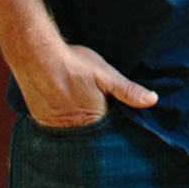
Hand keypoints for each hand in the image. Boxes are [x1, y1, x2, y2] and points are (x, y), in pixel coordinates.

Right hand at [13, 43, 157, 127]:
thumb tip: (152, 101)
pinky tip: (63, 105)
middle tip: (91, 104)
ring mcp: (54, 126)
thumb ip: (128, 91)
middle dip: (95, 123)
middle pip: (89, 131)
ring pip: (71, 130)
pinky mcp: (40, 120)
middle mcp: (73, 128)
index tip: (113, 111)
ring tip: (77, 105)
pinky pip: (54, 127)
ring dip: (76, 123)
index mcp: (93, 119)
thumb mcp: (107, 75)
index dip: (112, 120)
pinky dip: (60, 119)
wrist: (36, 56)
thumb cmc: (74, 64)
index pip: (109, 129)